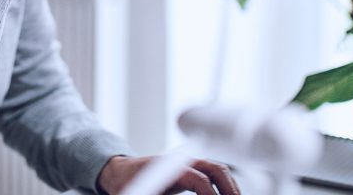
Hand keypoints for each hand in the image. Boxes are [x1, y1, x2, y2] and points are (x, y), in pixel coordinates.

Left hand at [96, 155, 239, 194]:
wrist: (121, 173)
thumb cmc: (127, 184)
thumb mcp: (139, 194)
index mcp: (171, 167)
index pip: (199, 179)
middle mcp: (183, 161)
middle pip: (216, 169)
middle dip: (230, 189)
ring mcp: (189, 163)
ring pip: (219, 170)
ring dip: (231, 187)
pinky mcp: (191, 170)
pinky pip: (214, 175)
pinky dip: (225, 186)